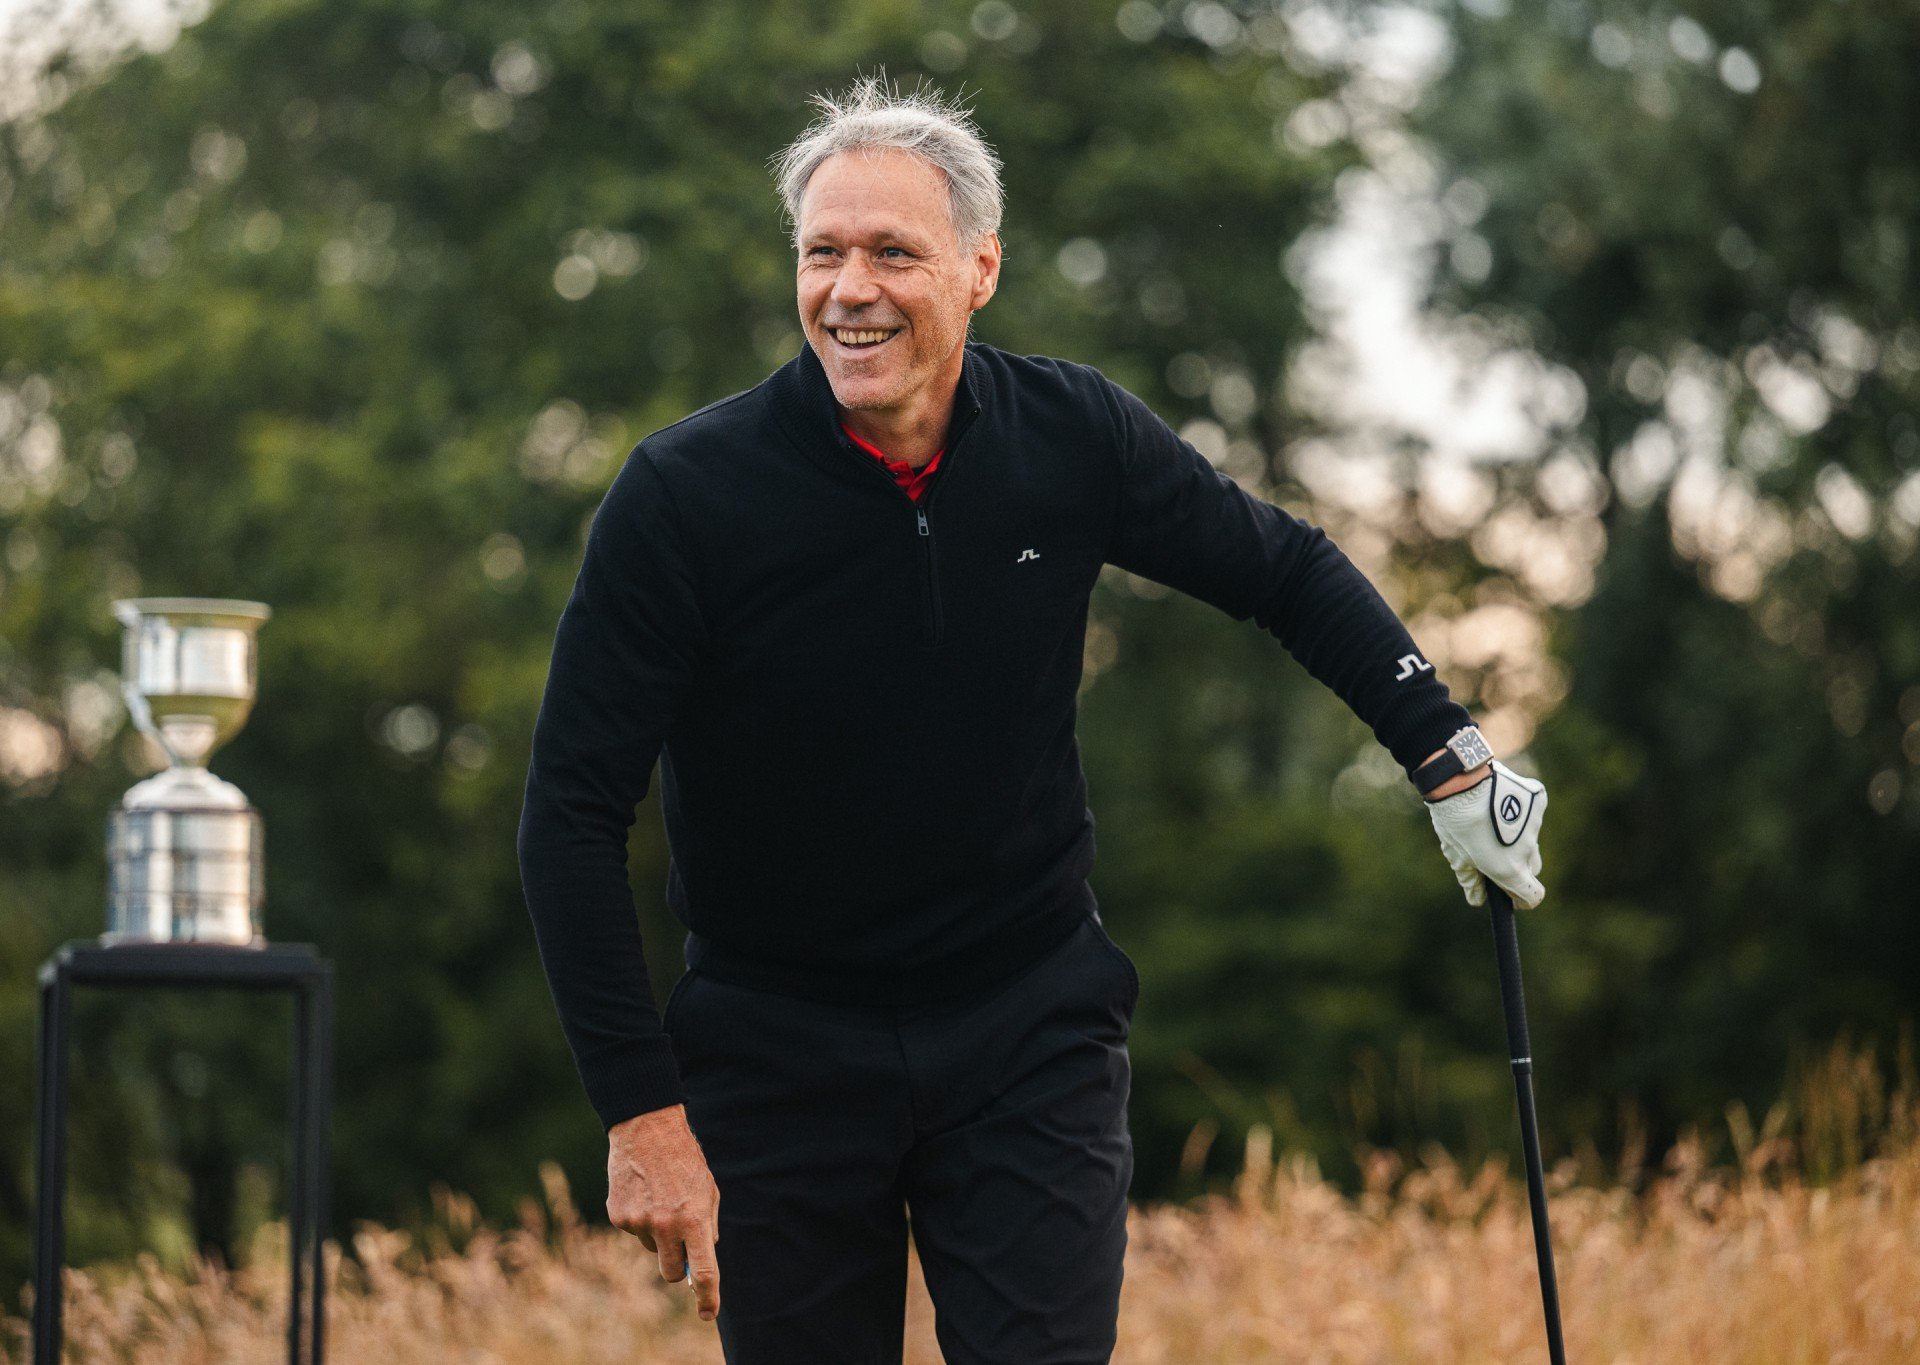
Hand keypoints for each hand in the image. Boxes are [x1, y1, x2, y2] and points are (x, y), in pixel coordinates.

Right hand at [607, 1103, 721, 1321]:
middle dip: (678, 1265)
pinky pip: (633, 1232)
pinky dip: (640, 1221)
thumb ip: (707, 1225)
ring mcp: (639, 1223)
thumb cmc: (684, 1160)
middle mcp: (665, 1226)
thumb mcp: (708, 1189)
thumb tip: (701, 1258)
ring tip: (660, 1200)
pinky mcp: (619, 1217)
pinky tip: (644, 1194)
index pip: (704, 1271)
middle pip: (671, 1273)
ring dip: (658, 1237)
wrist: (646, 1129)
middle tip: (680, 1243)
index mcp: (694, 1220)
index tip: (708, 1314)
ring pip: (651, 1250)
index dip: (708, 1297)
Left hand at [1425, 759, 1547, 908]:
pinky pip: (1533, 810)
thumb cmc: (1453, 819)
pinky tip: (1499, 799)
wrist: (1459, 779)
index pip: (1533, 895)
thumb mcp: (1457, 853)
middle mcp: (1528, 849)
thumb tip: (1477, 899)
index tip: (1512, 895)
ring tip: (1489, 819)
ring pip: (1531, 836)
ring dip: (1516, 834)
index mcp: (1509, 869)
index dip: (1522, 898)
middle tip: (1494, 854)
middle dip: (1518, 866)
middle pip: (1532, 866)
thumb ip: (1471, 879)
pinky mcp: (1538, 798)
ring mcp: (1536, 823)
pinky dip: (1521, 809)